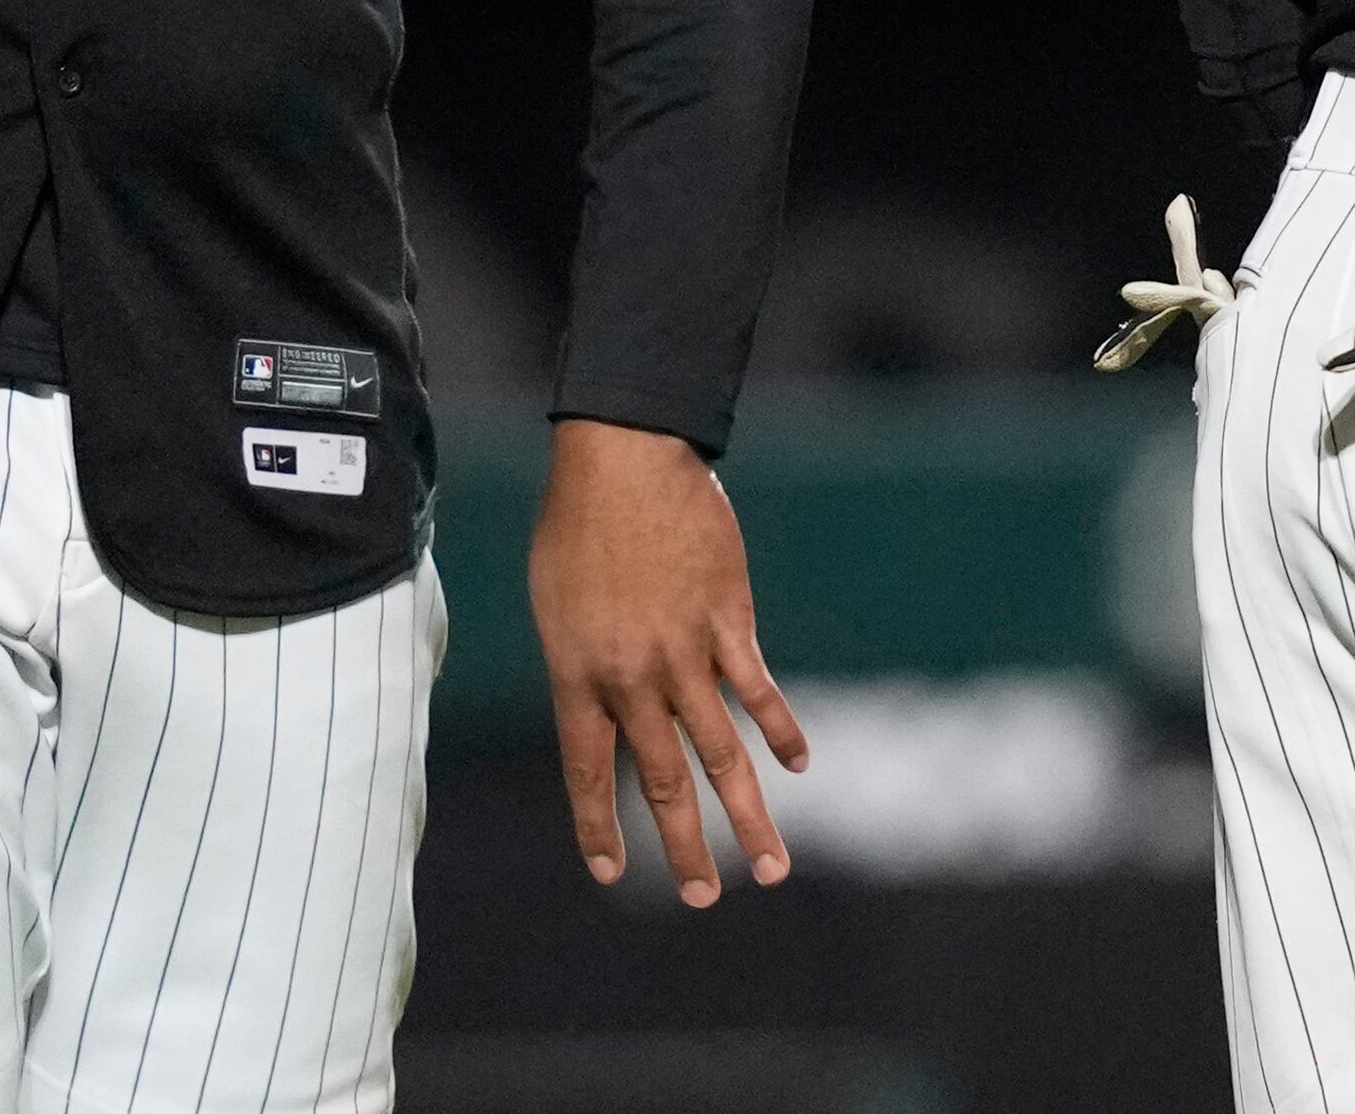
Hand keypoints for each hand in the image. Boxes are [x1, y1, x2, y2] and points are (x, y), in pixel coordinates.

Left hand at [528, 418, 805, 903]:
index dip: (599, 825)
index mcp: (578, 672)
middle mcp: (631, 675)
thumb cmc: (577, 521)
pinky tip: (798, 765)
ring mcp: (684, 651)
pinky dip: (780, 729)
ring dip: (749, 815)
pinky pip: (758, 689)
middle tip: (705, 898)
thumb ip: (585, 664)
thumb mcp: (556, 602)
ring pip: (721, 751)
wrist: (623, 456)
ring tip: (772, 868)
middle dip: (686, 846)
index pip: (587, 770)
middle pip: (664, 779)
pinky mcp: (727, 621)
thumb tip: (611, 709)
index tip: (612, 872)